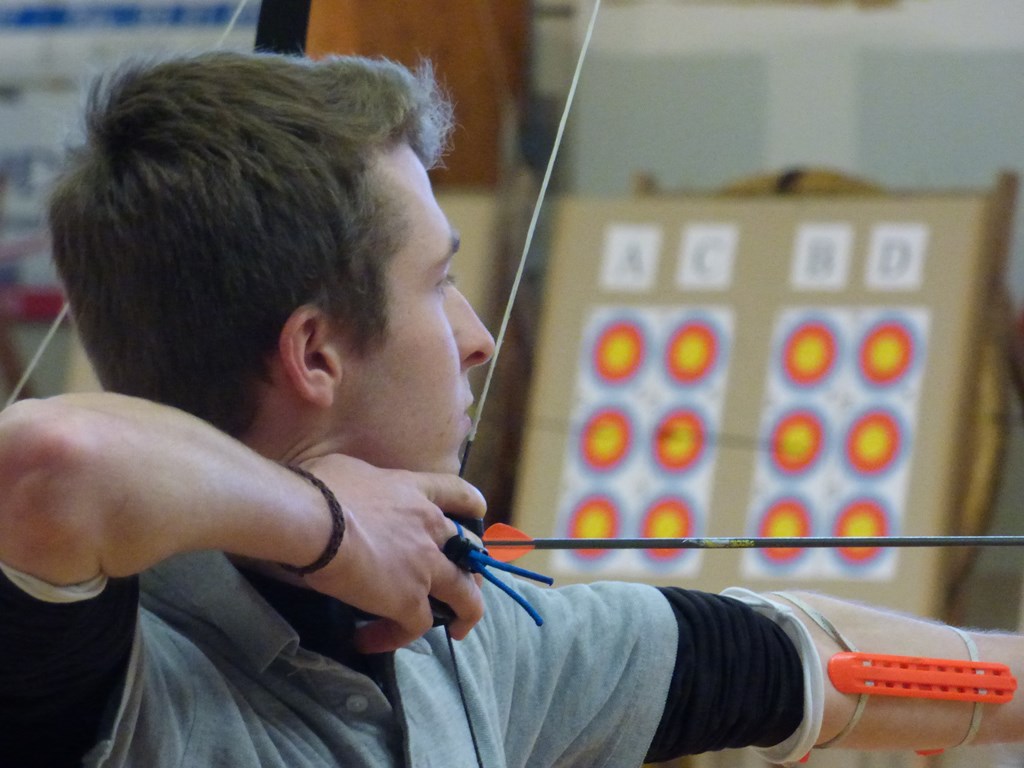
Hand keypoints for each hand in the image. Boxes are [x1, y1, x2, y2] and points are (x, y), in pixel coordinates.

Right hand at [297, 455, 485, 652]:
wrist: (313, 521)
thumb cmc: (320, 489)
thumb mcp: (353, 471)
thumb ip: (368, 485)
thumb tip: (353, 494)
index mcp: (415, 492)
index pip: (459, 493)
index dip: (472, 505)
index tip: (477, 515)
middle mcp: (430, 528)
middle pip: (470, 550)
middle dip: (473, 570)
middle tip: (463, 586)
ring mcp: (425, 566)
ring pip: (464, 596)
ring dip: (465, 614)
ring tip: (456, 629)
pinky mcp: (408, 600)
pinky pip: (417, 626)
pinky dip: (398, 636)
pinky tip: (372, 640)